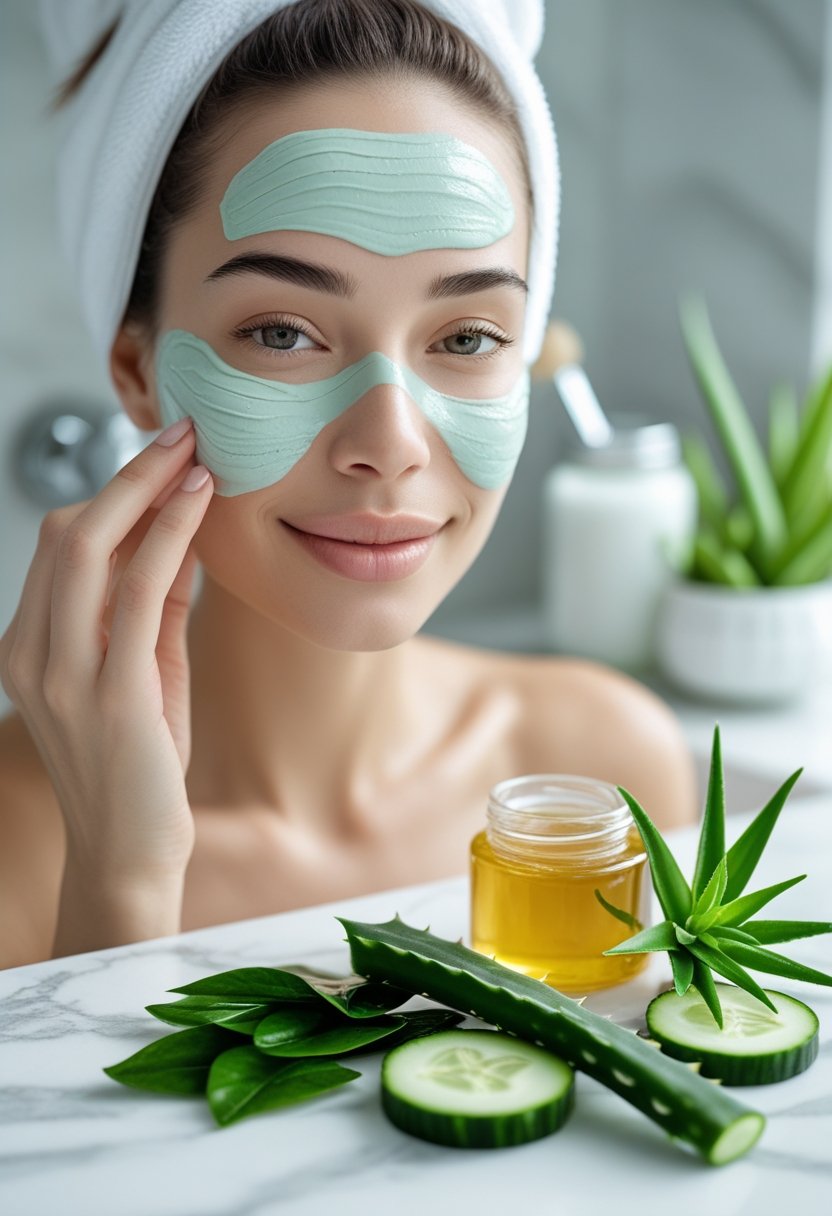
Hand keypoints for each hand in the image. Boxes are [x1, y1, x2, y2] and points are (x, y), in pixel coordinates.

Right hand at [0, 417, 212, 882]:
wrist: (130, 853)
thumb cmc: (138, 763)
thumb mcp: (142, 672)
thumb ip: (153, 607)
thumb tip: (181, 535)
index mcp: (29, 647)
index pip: (60, 546)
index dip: (113, 493)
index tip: (163, 459)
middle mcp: (32, 653)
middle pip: (67, 532)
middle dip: (128, 474)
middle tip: (181, 434)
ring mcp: (63, 673)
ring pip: (91, 546)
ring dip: (147, 486)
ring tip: (195, 451)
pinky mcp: (111, 692)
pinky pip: (138, 589)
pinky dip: (169, 532)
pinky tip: (200, 501)